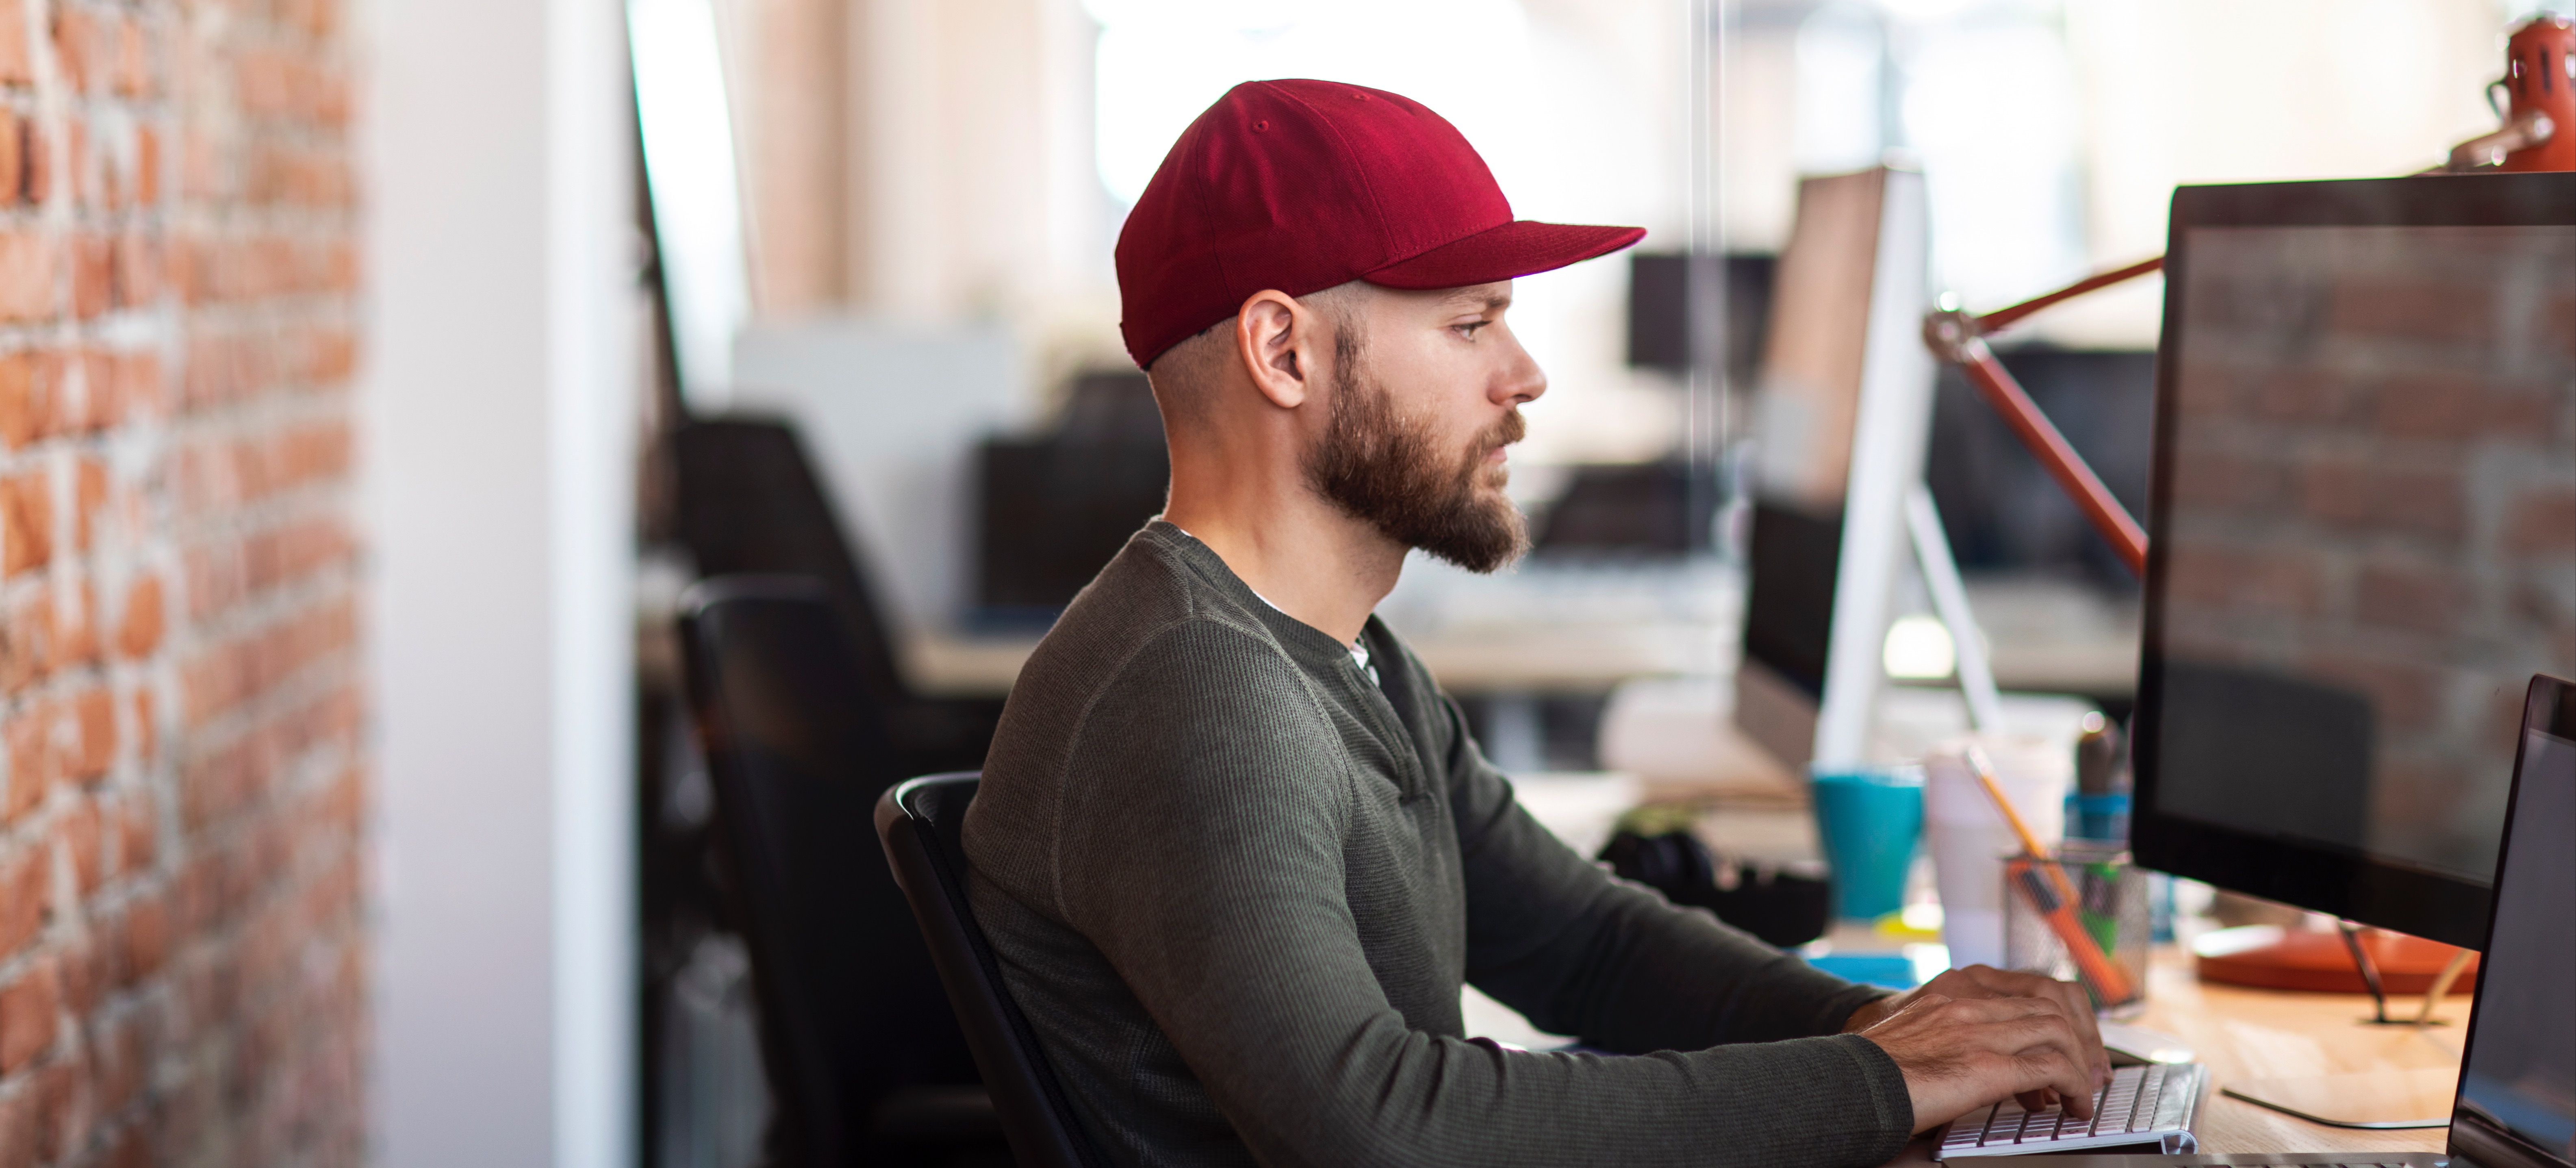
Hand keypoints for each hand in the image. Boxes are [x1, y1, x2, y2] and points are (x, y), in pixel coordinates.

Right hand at [1843, 968, 2111, 1133]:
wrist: (1848, 1081)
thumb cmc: (1878, 1063)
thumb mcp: (1924, 1026)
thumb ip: (1962, 1026)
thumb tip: (1999, 1055)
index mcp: (1958, 984)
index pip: (2037, 983)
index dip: (2067, 1015)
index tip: (2074, 1044)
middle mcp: (1973, 995)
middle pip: (2058, 1002)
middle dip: (2085, 1039)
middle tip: (2090, 1072)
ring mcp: (1980, 1026)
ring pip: (2061, 1031)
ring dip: (2082, 1065)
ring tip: (2080, 1094)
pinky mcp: (1987, 1062)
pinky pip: (2054, 1066)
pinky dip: (2073, 1087)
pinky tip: (2069, 1105)